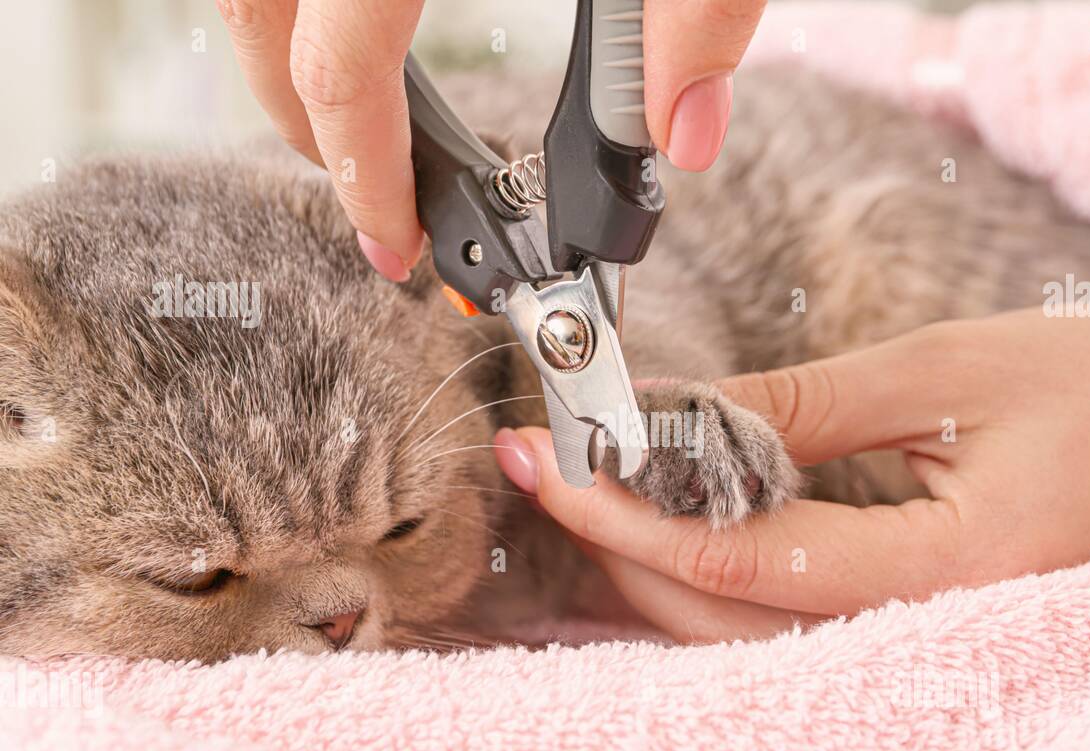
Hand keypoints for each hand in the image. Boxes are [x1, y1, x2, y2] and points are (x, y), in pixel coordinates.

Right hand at [218, 0, 766, 280]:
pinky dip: (306, 2)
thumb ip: (696, 15)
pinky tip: (367, 30)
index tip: (398, 252)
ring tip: (359, 128)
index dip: (364, 176)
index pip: (342, 65)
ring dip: (294, 63)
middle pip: (259, 22)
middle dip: (308, 130)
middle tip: (377, 210)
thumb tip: (679, 143)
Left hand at [495, 307, 1089, 642]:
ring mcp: (927, 644)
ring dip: (659, 570)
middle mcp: (931, 634)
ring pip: (752, 639)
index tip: (552, 463)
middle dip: (622, 549)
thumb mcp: (954, 372)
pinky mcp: (924, 625)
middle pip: (729, 620)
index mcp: (949, 570)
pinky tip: (677, 522)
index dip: (629, 515)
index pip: (742, 557)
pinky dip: (719, 578)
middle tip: (555, 468)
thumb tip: (682, 417)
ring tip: (594, 492)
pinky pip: (794, 626)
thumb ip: (806, 407)